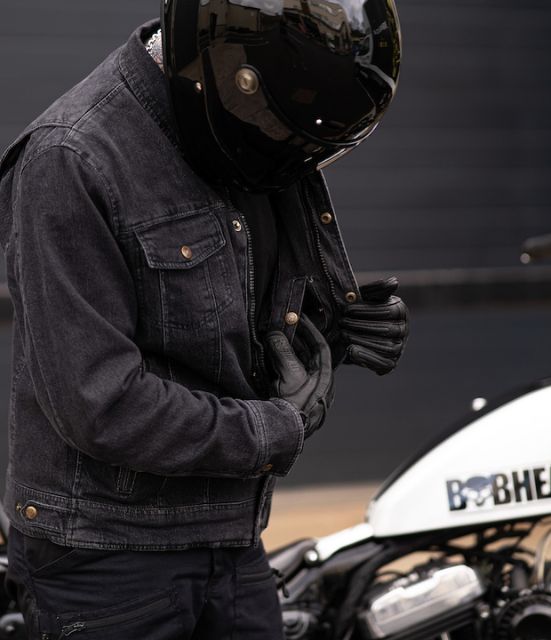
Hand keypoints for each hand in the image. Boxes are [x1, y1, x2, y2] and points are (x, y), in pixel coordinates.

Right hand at [266, 315, 334, 437]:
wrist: (281, 435)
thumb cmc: (295, 407)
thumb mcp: (291, 376)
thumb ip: (284, 353)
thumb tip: (276, 334)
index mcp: (324, 379)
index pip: (320, 348)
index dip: (311, 331)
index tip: (301, 318)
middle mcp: (316, 384)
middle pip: (306, 354)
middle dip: (294, 339)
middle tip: (282, 324)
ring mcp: (302, 391)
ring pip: (294, 363)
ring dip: (284, 350)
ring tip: (272, 335)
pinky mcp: (288, 397)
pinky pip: (284, 374)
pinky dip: (277, 363)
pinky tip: (267, 354)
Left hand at [339, 277, 407, 374]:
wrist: (349, 331)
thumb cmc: (358, 310)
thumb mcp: (365, 296)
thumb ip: (376, 288)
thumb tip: (394, 282)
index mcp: (400, 311)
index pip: (389, 311)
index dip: (366, 311)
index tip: (346, 310)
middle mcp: (403, 330)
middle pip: (387, 330)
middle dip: (360, 326)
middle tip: (341, 322)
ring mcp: (399, 348)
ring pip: (386, 347)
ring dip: (362, 340)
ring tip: (343, 334)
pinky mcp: (390, 364)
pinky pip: (383, 364)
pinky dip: (367, 358)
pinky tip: (351, 350)